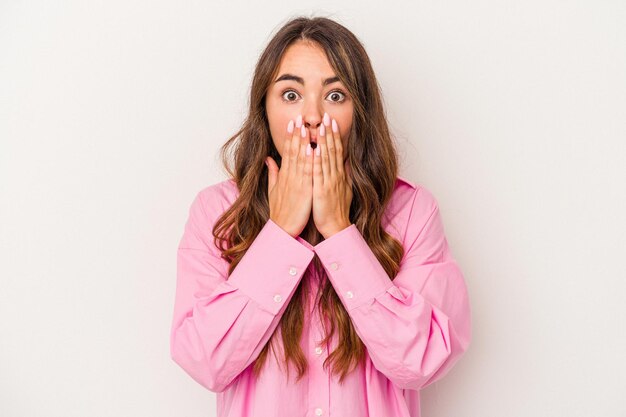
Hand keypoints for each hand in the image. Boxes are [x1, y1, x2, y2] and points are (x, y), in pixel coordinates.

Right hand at [266, 116, 313, 237]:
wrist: (282, 230)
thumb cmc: (281, 212)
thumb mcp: (273, 191)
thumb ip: (273, 173)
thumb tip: (269, 159)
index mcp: (284, 176)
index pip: (287, 152)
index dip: (290, 137)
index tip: (292, 123)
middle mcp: (289, 176)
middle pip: (292, 151)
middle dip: (296, 134)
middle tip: (298, 117)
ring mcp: (296, 183)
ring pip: (300, 158)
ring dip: (302, 142)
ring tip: (305, 127)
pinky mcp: (304, 191)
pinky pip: (307, 172)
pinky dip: (309, 160)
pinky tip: (311, 148)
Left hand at [312, 113, 352, 238]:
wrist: (336, 227)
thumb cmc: (337, 211)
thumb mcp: (343, 190)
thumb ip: (343, 176)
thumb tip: (344, 163)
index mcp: (338, 175)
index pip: (337, 151)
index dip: (334, 135)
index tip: (331, 122)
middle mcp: (335, 176)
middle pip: (333, 150)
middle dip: (330, 132)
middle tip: (327, 116)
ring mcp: (329, 182)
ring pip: (326, 158)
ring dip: (323, 141)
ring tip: (321, 126)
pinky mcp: (322, 190)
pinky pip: (319, 172)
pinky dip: (316, 159)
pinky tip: (314, 148)